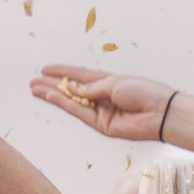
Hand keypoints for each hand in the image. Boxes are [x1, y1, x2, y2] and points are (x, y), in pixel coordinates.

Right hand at [28, 66, 173, 140]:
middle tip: (33, 81)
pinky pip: (78, 112)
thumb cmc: (144, 92)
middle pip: (71, 89)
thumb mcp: (116, 83)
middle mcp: (101, 95)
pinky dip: (64, 104)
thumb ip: (92, 87)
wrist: (160, 113)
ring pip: (71, 101)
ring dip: (53, 95)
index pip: (80, 75)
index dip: (63, 72)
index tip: (45, 69)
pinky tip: (52, 97)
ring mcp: (99, 110)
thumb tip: (73, 88)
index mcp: (108, 81)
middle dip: (52, 84)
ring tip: (35, 89)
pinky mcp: (99, 124)